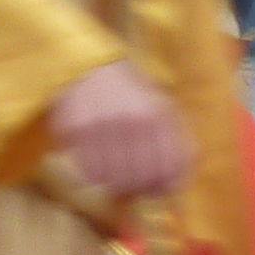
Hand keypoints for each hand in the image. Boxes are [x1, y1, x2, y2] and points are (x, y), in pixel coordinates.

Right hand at [49, 60, 191, 200]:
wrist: (89, 67)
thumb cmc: (129, 92)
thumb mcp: (160, 106)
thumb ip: (175, 140)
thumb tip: (177, 182)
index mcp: (157, 116)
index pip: (169, 168)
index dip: (166, 186)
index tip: (159, 188)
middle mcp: (131, 122)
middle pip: (141, 179)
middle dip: (140, 187)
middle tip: (135, 183)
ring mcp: (102, 127)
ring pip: (115, 180)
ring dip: (117, 183)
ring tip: (115, 171)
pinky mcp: (77, 130)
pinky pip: (90, 171)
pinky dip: (96, 175)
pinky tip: (98, 162)